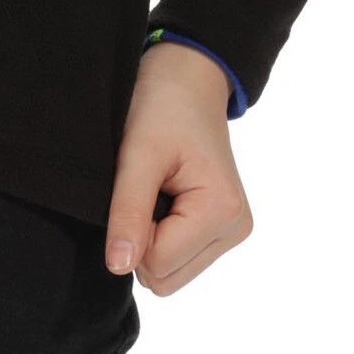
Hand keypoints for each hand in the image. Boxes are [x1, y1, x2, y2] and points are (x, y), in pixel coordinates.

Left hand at [104, 41, 253, 294]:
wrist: (186, 75)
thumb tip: (117, 267)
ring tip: (154, 186)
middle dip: (142, 238)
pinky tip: (163, 194)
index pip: (158, 265)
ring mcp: (231, 231)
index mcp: (223, 212)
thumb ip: (128, 210)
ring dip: (150, 236)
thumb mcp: (138, 152)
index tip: (134, 184)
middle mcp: (235, 229)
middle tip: (142, 185)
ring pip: (170, 273)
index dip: (132, 230)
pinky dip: (160, 233)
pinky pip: (177, 258)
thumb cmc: (162, 104)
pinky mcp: (220, 229)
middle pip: (165, 277)